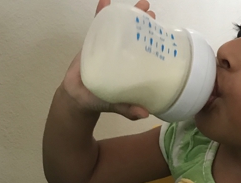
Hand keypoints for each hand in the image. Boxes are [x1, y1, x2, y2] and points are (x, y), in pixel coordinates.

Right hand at [60, 0, 155, 119]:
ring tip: (140, 3)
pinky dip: (101, 13)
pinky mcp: (92, 43)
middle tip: (151, 12)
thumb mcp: (116, 106)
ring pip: (119, 27)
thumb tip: (145, 114)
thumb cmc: (99, 101)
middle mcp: (122, 55)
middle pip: (135, 35)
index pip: (145, 52)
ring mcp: (107, 47)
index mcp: (131, 68)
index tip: (163, 32)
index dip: (154, 42)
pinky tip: (105, 1)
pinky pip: (97, 25)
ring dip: (127, 13)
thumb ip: (128, 109)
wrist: (77, 98)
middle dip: (143, 23)